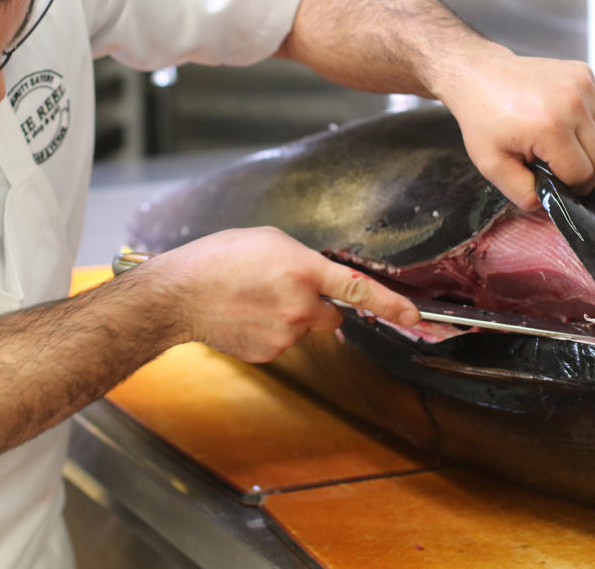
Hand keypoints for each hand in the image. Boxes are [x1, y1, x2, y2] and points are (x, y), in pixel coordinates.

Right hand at [144, 227, 420, 362]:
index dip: (392, 304)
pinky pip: (284, 342)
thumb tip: (320, 276)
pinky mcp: (270, 353)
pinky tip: (246, 316)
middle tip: (282, 289)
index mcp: (303, 270)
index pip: (359, 289)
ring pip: (306, 328)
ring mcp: (285, 334)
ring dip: (290, 316)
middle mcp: (300, 306)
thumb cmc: (218, 259)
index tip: (416, 316)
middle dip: (319, 305)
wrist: (179, 295)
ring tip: (253, 299)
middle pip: (332, 314)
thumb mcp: (268, 240)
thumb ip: (303, 259)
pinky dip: (271, 331)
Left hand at [441, 45, 594, 209]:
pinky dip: (588, 125)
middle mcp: (573, 103)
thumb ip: (522, 192)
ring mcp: (582, 84)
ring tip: (562, 148)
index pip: (582, 174)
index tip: (553, 182)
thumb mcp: (492, 164)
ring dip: (591, 150)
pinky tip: (562, 122)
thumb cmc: (483, 119)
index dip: (569, 186)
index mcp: (551, 127)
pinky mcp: (584, 73)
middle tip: (561, 172)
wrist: (479, 75)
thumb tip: (548, 203)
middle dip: (585, 173)